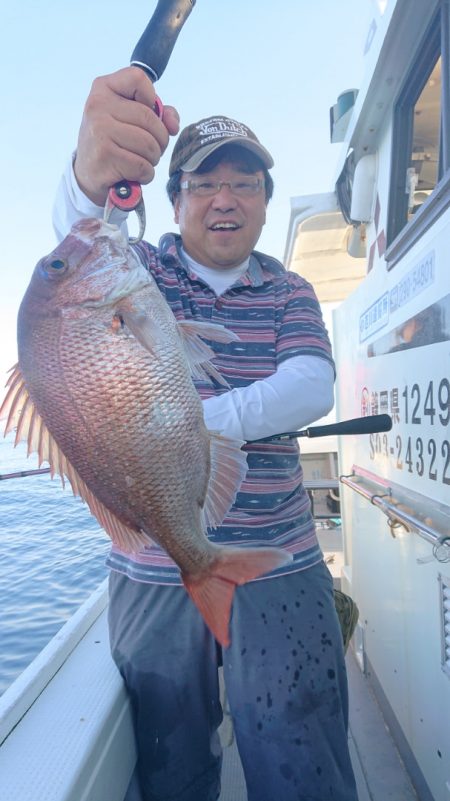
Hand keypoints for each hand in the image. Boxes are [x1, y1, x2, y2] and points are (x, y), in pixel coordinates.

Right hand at [74, 66, 179, 205]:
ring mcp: (100, 130)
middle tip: (152, 148)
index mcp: (104, 88)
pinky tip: (136, 173)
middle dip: (160, 139)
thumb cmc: (115, 140)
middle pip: (149, 118)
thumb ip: (158, 112)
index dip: (151, 97)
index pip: (138, 77)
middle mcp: (98, 105)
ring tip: (142, 160)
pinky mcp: (105, 155)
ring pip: (149, 144)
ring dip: (153, 158)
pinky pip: (142, 165)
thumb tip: (173, 125)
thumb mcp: (130, 117)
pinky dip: (146, 174)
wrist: (88, 172)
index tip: (146, 112)